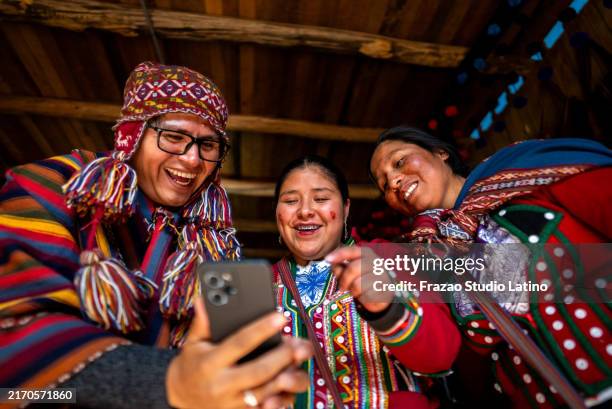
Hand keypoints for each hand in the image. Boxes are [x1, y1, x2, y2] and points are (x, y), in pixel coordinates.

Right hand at [166, 298, 312, 408]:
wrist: (182, 397)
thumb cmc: (193, 364)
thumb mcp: (193, 343)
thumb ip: (202, 323)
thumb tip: (203, 300)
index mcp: (209, 364)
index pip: (239, 343)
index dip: (261, 330)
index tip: (280, 317)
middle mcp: (221, 385)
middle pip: (258, 371)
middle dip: (282, 357)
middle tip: (299, 344)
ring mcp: (232, 403)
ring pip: (266, 392)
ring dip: (287, 377)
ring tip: (301, 360)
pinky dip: (283, 397)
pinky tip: (294, 380)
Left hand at [325, 246, 393, 312]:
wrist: (382, 295)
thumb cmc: (364, 280)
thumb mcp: (351, 272)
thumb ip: (341, 266)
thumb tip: (332, 264)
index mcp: (367, 254)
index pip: (352, 250)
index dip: (339, 254)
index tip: (327, 259)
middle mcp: (376, 262)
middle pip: (353, 268)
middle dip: (344, 280)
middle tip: (342, 287)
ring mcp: (382, 275)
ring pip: (358, 284)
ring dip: (353, 290)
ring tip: (356, 292)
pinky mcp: (384, 289)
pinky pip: (366, 294)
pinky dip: (362, 297)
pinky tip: (365, 296)